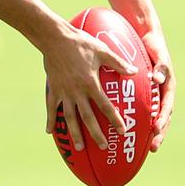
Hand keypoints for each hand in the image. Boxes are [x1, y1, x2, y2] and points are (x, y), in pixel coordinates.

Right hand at [42, 25, 137, 152]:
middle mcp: (77, 91)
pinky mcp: (53, 89)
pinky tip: (50, 132)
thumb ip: (118, 63)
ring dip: (75, 133)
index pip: (105, 106)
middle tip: (104, 147)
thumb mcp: (102, 51)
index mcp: (91, 83)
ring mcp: (63, 92)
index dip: (114, 119)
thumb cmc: (81, 42)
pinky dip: (50, 120)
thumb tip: (135, 71)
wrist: (54, 38)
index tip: (122, 131)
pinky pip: (51, 108)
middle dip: (96, 134)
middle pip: (87, 117)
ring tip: (80, 148)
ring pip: (69, 117)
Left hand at [140, 29, 173, 150]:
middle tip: (153, 148)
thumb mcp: (159, 54)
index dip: (162, 120)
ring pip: (153, 117)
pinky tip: (129, 131)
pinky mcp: (146, 94)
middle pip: (163, 118)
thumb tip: (158, 78)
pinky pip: (143, 110)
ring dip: (150, 132)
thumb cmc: (154, 46)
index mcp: (169, 87)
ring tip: (143, 148)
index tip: (156, 130)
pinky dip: (140, 121)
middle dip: (159, 134)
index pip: (167, 108)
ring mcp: (155, 95)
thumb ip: (161, 66)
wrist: (147, 38)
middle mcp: (163, 94)